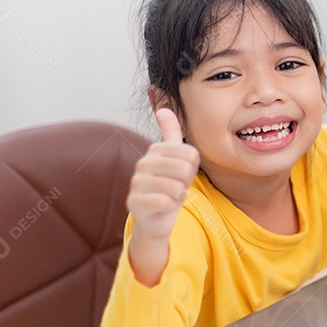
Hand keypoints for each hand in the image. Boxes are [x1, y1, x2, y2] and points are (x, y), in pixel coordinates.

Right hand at [125, 108, 200, 285]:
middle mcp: (142, 164)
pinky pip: (165, 202)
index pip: (190, 154)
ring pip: (175, 187)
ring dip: (178, 196)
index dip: (192, 168)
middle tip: (176, 187)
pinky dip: (170, 207)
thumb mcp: (177, 159)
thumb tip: (164, 108)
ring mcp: (136, 183)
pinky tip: (162, 207)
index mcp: (155, 151)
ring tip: (169, 196)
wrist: (156, 218)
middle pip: (184, 169)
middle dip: (185, 183)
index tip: (183, 174)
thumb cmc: (169, 186)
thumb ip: (171, 133)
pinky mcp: (134, 202)